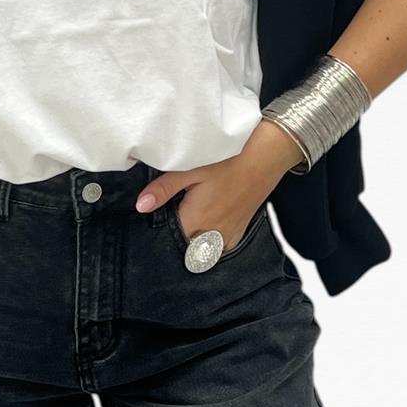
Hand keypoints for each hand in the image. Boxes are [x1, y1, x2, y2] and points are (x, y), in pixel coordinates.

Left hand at [134, 158, 263, 251]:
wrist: (265, 156)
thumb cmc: (228, 160)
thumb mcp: (190, 169)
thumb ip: (164, 189)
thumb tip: (141, 206)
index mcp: (195, 220)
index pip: (169, 238)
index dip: (161, 229)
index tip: (161, 216)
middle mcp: (211, 234)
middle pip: (186, 246)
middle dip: (177, 237)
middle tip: (176, 215)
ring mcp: (227, 234)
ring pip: (203, 250)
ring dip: (195, 242)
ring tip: (191, 221)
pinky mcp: (239, 231)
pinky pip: (221, 248)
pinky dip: (212, 243)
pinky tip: (208, 228)